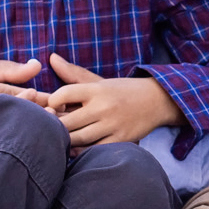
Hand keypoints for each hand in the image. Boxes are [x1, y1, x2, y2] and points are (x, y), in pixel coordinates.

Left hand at [47, 53, 181, 147]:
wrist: (157, 100)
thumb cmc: (122, 91)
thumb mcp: (99, 80)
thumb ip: (73, 72)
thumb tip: (51, 58)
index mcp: (97, 89)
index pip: (63, 94)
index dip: (52, 102)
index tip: (54, 106)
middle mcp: (104, 106)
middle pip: (67, 122)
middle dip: (54, 125)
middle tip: (50, 126)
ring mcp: (113, 124)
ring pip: (78, 139)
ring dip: (66, 140)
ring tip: (61, 137)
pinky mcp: (121, 140)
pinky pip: (94, 150)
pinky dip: (82, 151)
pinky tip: (78, 147)